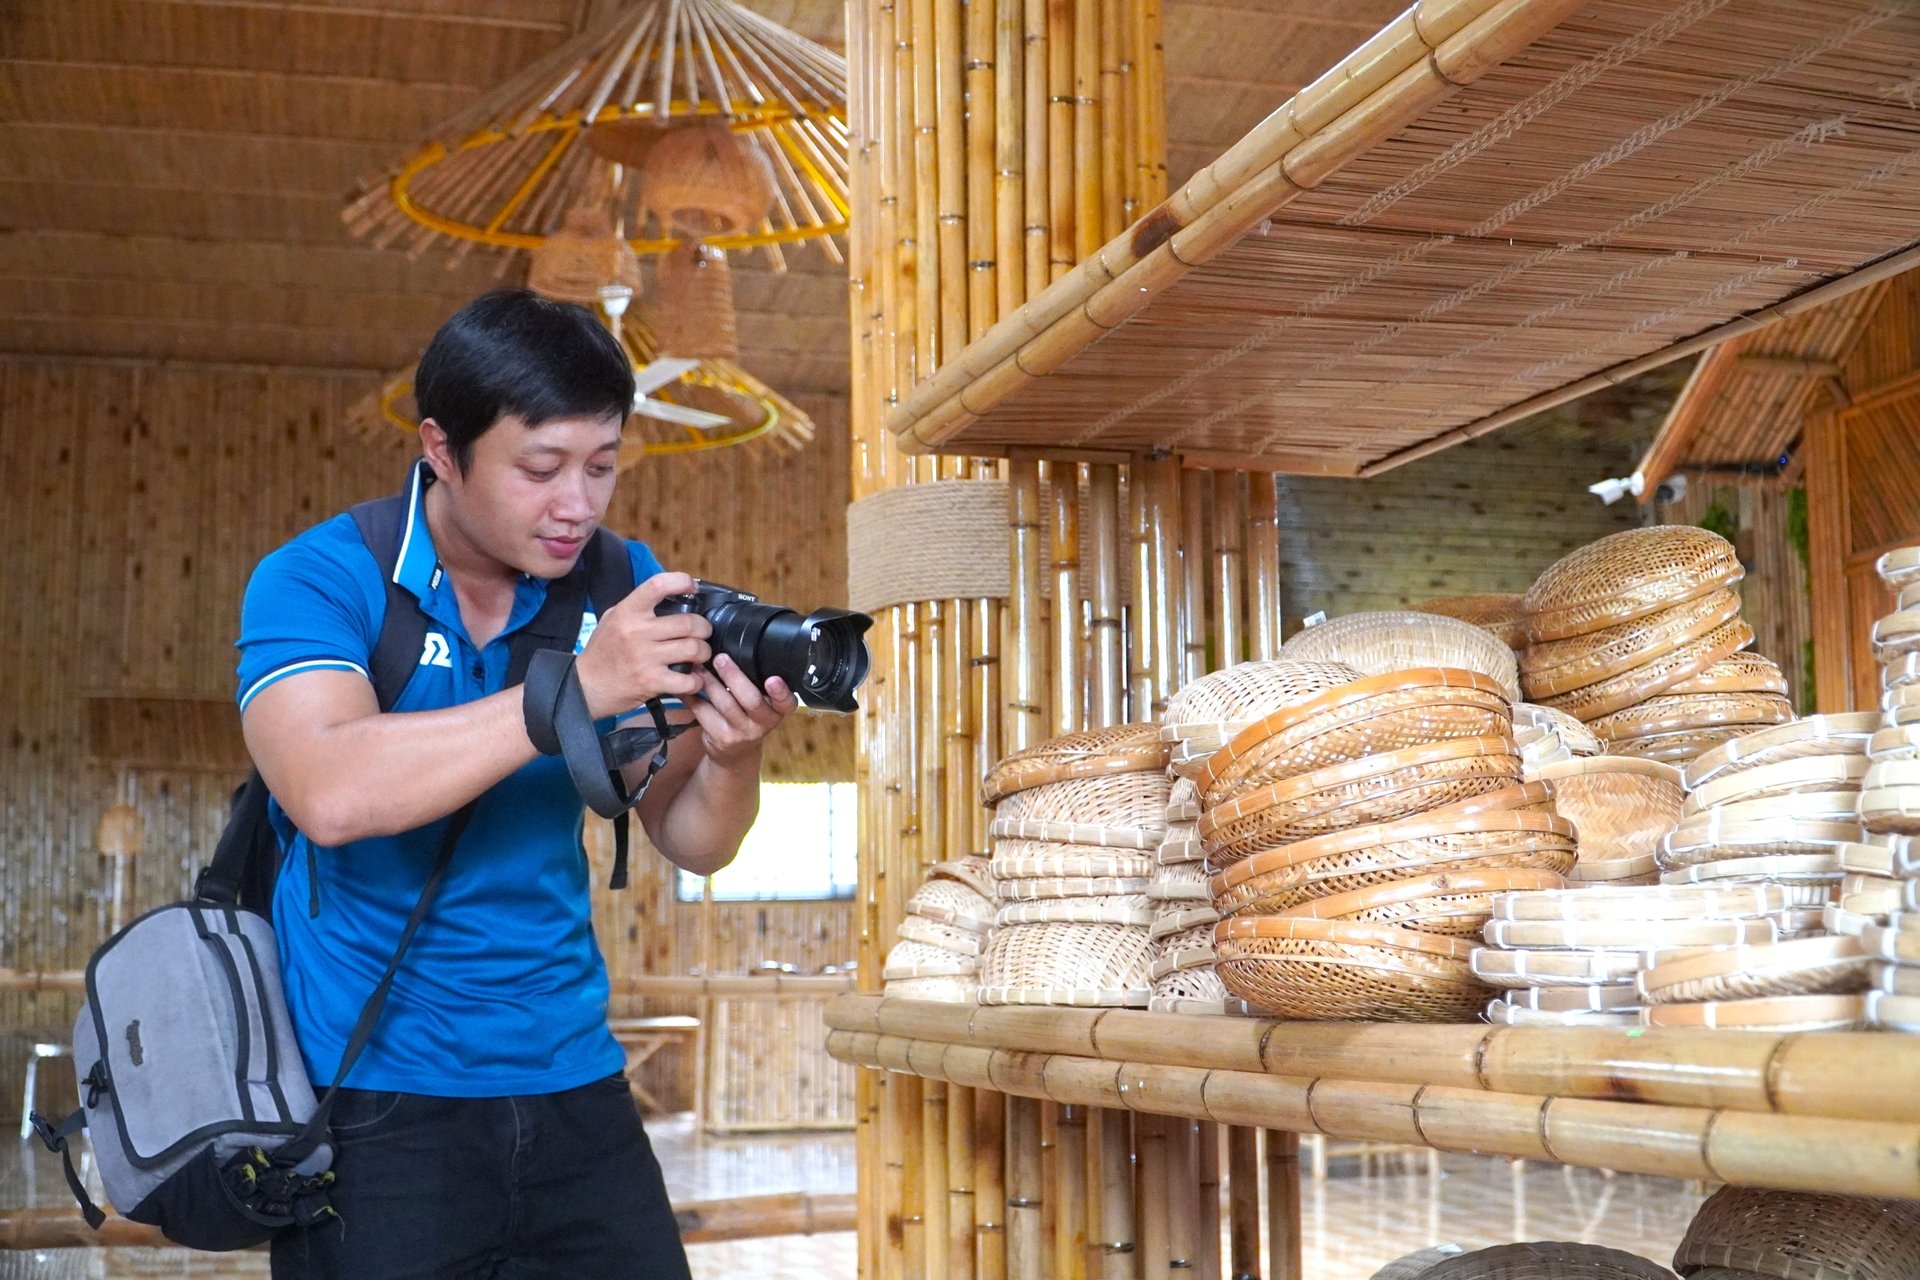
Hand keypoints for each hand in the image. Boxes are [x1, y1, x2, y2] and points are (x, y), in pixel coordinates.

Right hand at [574, 572, 711, 718]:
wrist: (585, 686)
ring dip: (703, 652)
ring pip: (693, 649)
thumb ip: (638, 607)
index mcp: (628, 612)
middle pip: (688, 623)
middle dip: (703, 628)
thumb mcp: (612, 619)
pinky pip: (687, 679)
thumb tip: (670, 595)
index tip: (692, 586)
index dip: (681, 581)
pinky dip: (696, 680)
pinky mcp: (651, 682)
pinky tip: (693, 678)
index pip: (658, 585)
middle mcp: (637, 632)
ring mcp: (645, 658)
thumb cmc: (602, 652)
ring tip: (700, 654)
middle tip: (703, 633)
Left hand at [688, 653, 796, 768]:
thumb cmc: (749, 717)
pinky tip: (685, 684)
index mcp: (778, 711)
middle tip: (720, 658)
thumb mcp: (763, 704)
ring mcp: (742, 733)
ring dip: (709, 682)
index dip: (781, 692)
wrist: (735, 754)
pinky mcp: (721, 738)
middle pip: (751, 700)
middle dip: (734, 677)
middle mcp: (763, 723)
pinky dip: (691, 696)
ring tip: (698, 666)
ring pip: (725, 704)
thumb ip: (757, 683)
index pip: (786, 702)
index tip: (773, 678)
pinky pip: (703, 713)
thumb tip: (739, 647)